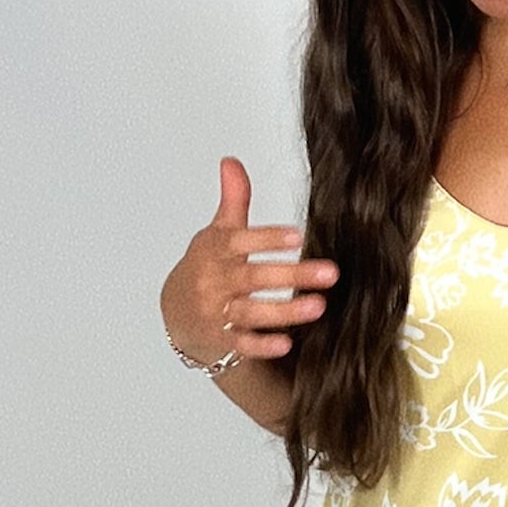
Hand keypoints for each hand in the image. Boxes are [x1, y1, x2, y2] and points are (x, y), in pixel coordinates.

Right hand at [161, 157, 338, 362]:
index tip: (297, 236)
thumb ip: (233, 200)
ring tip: (318, 306)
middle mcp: (215, 281)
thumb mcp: (218, 233)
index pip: (241, 242)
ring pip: (251, 312)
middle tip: (330, 272)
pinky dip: (262, 345)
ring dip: (284, 312)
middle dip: (291, 275)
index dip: (267, 239)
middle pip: (253, 278)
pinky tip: (287, 343)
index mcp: (216, 251)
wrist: (176, 313)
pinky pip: (241, 343)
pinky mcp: (221, 339)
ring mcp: (217, 312)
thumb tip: (231, 161)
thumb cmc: (206, 267)